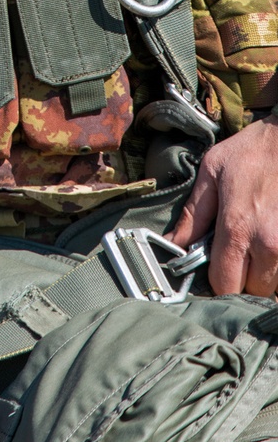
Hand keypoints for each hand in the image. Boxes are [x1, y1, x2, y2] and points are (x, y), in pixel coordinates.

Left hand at [168, 116, 277, 295]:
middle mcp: (267, 243)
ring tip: (255, 245)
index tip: (213, 267)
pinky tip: (269, 239)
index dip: (215, 280)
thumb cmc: (251, 151)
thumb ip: (192, 214)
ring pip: (274, 284)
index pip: (224, 283)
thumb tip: (173, 244)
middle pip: (252, 291)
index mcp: (237, 227)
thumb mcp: (211, 172)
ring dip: (264, 272)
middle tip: (236, 254)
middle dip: (242, 279)